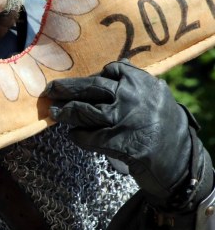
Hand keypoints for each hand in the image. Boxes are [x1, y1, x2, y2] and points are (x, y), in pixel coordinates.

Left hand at [46, 60, 211, 209]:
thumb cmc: (168, 128)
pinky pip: (88, 136)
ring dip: (65, 112)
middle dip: (67, 88)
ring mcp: (122, 119)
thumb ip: (138, 84)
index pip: (111, 70)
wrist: (179, 161)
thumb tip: (117, 68)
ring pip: (84, 111)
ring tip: (54, 111)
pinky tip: (72, 135)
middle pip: (91, 87)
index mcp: (143, 83)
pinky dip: (77, 136)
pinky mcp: (116, 141)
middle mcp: (131, 97)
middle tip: (50, 89)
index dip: (93, 76)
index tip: (83, 82)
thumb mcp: (159, 98)